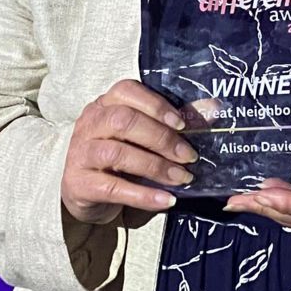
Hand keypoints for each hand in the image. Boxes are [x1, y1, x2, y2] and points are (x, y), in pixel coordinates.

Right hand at [61, 79, 198, 224]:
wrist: (84, 193)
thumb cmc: (117, 159)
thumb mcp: (141, 138)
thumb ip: (172, 123)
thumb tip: (212, 109)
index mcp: (105, 105)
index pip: (126, 91)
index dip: (155, 105)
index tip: (181, 124)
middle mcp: (89, 124)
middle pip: (123, 121)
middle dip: (161, 138)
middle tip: (189, 157)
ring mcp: (81, 153)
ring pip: (117, 153)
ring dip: (155, 166)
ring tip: (181, 178)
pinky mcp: (78, 183)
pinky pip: (112, 188)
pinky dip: (143, 195)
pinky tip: (166, 200)